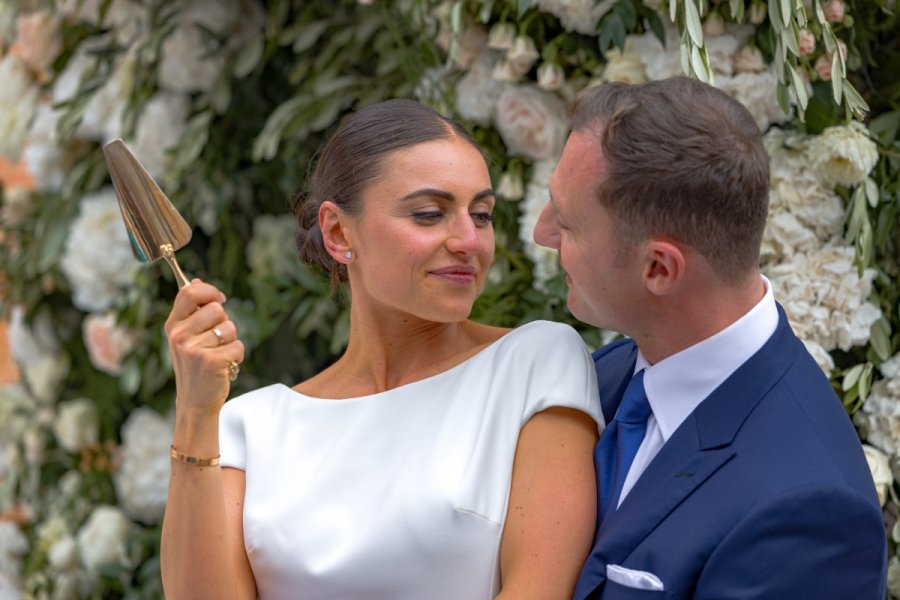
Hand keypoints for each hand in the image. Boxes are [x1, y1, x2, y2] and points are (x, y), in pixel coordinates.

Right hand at [165, 278, 244, 414]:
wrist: (195, 402)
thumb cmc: (195, 366)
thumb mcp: (186, 337)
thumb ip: (192, 310)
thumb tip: (196, 280)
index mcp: (173, 326)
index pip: (189, 292)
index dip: (209, 291)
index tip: (220, 299)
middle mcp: (180, 335)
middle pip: (217, 309)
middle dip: (224, 323)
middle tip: (216, 342)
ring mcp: (194, 349)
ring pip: (230, 328)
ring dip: (231, 341)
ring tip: (219, 355)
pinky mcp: (211, 361)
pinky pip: (238, 346)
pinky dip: (237, 356)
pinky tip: (225, 366)